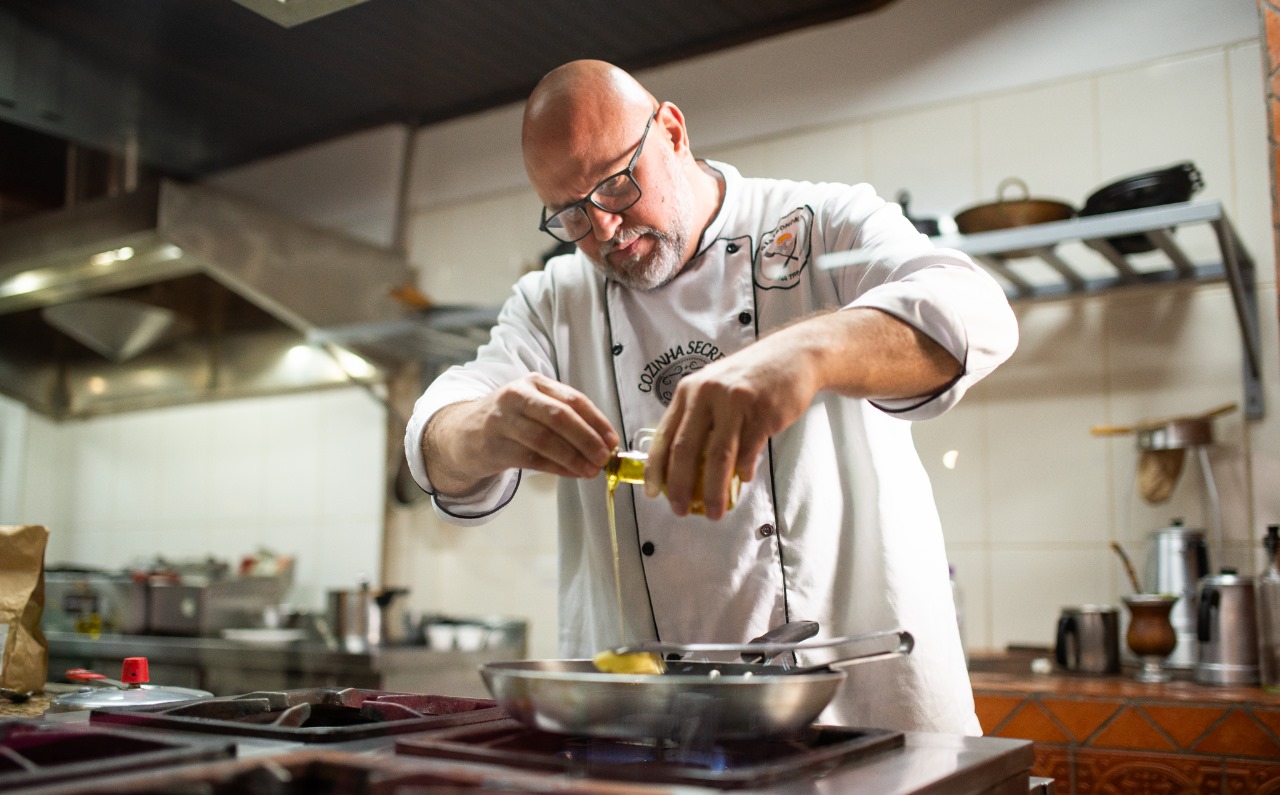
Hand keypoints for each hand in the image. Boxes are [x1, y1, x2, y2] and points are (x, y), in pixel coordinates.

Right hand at [425, 373, 618, 495]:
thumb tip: (604, 443)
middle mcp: (517, 396)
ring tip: (591, 470)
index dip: (597, 421)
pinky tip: (573, 474)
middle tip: (604, 458)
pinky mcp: (495, 445)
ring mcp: (503, 420)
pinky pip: (533, 459)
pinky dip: (557, 468)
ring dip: (573, 458)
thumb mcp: (535, 407)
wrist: (463, 432)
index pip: (573, 399)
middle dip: (587, 439)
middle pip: (560, 417)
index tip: (613, 440)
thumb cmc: (511, 421)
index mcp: (534, 382)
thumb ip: (566, 418)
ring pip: (546, 440)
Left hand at [643, 331, 820, 518]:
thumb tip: (683, 465)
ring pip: (717, 457)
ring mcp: (734, 402)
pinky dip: (744, 471)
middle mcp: (707, 394)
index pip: (663, 435)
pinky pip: (749, 451)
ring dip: (713, 490)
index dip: (654, 468)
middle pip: (685, 449)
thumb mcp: (714, 388)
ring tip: (714, 511)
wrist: (793, 355)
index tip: (652, 492)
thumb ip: (698, 421)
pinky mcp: (762, 412)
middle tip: (679, 509)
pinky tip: (743, 479)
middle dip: (679, 486)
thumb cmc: (750, 376)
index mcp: (689, 391)